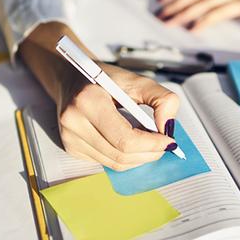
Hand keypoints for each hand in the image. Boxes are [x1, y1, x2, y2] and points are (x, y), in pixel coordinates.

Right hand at [18, 22, 178, 171]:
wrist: (71, 77)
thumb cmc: (103, 78)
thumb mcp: (136, 79)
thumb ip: (161, 99)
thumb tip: (168, 127)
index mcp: (88, 101)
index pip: (125, 139)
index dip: (152, 144)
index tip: (169, 140)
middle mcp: (74, 122)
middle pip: (121, 155)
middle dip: (149, 153)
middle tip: (164, 143)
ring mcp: (70, 138)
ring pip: (115, 163)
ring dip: (139, 157)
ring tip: (150, 141)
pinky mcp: (72, 148)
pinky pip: (106, 162)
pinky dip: (125, 156)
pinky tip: (130, 141)